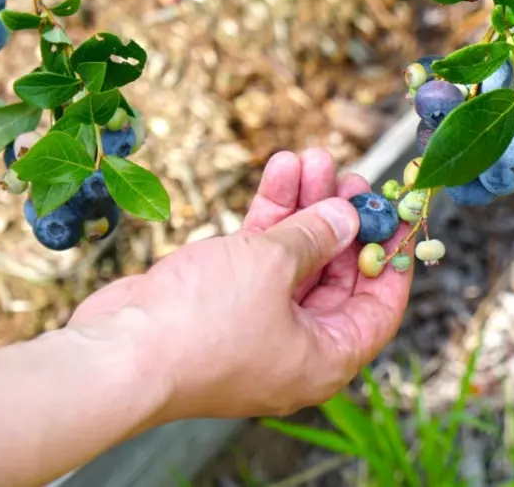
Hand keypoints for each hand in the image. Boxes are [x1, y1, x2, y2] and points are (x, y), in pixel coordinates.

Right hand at [67, 149, 414, 419]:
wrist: (114, 355)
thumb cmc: (202, 325)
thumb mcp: (273, 267)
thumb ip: (316, 236)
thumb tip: (347, 217)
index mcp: (326, 357)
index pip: (380, 307)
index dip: (394, 258)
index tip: (398, 215)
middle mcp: (297, 344)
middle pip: (336, 274)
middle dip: (341, 219)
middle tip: (348, 175)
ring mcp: (258, 322)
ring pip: (295, 257)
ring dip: (304, 206)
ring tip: (313, 157)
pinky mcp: (221, 301)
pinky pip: (258, 255)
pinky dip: (269, 215)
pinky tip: (279, 169)